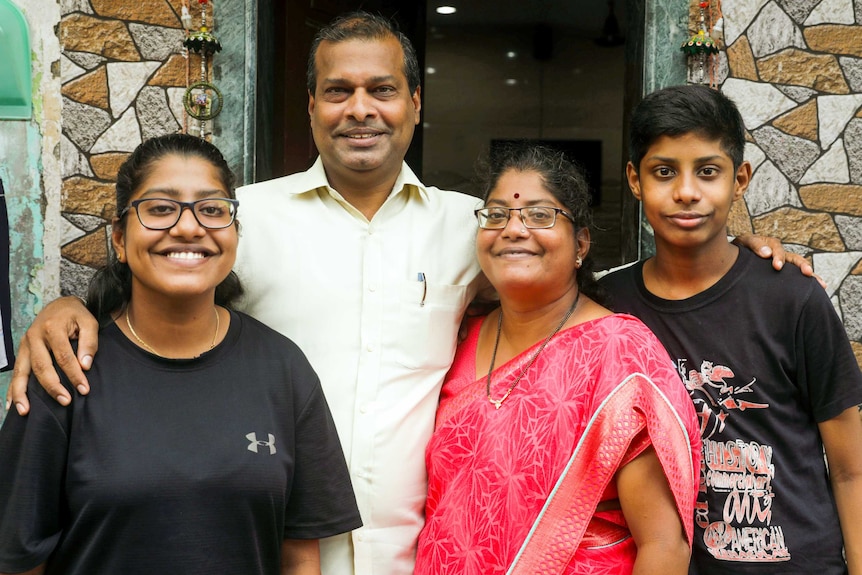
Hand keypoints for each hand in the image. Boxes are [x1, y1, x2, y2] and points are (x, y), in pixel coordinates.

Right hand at [5, 296, 98, 414]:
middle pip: (42, 366)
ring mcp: (25, 345)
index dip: (74, 374)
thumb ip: (89, 342)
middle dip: (53, 386)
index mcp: (52, 329)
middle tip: (65, 401)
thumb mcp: (89, 322)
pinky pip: (15, 372)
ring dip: (23, 393)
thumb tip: (85, 365)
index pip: (64, 357)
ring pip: (22, 372)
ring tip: (26, 411)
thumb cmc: (76, 315)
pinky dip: (12, 389)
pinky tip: (11, 405)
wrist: (59, 304)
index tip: (84, 389)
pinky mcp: (21, 351)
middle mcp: (34, 337)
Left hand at [733, 234, 825, 288]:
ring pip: (798, 268)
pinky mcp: (782, 274)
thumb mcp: (744, 242)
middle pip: (794, 258)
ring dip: (809, 275)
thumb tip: (767, 254)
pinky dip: (805, 284)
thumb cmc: (739, 248)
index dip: (779, 257)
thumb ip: (755, 245)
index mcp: (771, 245)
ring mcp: (783, 263)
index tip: (777, 267)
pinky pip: (795, 278)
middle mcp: (780, 254)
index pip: (778, 250)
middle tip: (808, 273)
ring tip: (821, 285)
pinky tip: (817, 291)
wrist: (733, 255)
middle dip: (802, 265)